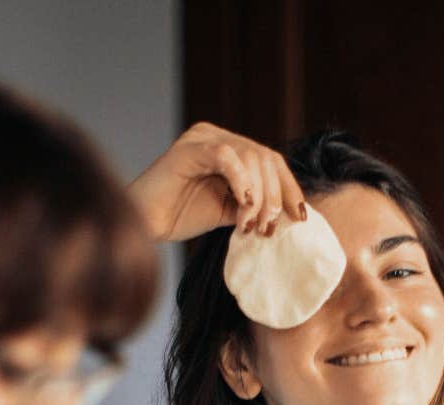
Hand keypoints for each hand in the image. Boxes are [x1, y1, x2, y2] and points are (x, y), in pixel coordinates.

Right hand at [128, 122, 307, 241]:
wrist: (143, 224)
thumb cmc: (179, 216)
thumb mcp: (229, 210)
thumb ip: (255, 203)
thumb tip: (291, 213)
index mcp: (227, 148)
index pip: (270, 160)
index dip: (289, 188)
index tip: (300, 217)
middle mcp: (216, 136)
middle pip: (265, 157)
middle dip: (275, 195)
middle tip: (268, 228)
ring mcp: (202, 138)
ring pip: (251, 156)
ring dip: (259, 195)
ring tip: (250, 225)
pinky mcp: (189, 148)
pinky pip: (227, 156)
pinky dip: (241, 182)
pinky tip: (242, 205)